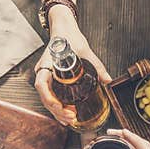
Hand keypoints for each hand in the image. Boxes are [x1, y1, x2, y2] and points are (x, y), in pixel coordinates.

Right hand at [34, 10, 110, 125]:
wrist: (64, 28)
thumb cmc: (69, 37)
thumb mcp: (85, 51)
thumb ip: (97, 66)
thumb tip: (108, 80)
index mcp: (48, 63)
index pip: (41, 84)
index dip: (49, 98)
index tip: (60, 106)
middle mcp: (43, 71)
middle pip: (44, 96)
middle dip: (56, 109)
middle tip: (71, 117)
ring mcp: (46, 75)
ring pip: (46, 98)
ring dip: (56, 110)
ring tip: (69, 120)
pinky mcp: (51, 78)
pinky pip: (51, 94)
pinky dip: (57, 105)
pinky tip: (66, 113)